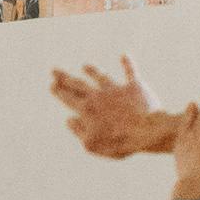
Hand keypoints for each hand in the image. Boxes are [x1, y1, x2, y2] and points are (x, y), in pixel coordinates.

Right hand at [50, 60, 179, 161]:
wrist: (147, 131)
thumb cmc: (119, 141)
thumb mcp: (91, 144)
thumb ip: (78, 131)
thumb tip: (69, 120)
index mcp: (86, 109)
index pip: (68, 98)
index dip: (59, 91)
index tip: (52, 85)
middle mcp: (99, 95)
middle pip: (78, 85)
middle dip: (65, 78)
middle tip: (55, 71)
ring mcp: (117, 90)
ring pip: (101, 77)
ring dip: (92, 71)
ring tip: (85, 66)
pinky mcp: (135, 87)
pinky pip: (130, 72)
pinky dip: (128, 64)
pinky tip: (125, 55)